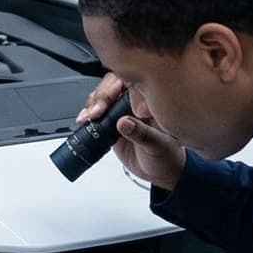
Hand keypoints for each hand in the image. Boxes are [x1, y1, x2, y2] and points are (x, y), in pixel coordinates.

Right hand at [76, 75, 188, 189]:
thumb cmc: (167, 156)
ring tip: (89, 118)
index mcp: (151, 101)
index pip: (132, 81)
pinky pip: (96, 112)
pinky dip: (88, 115)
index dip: (118, 86)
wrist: (158, 171)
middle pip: (113, 85)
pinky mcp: (110, 122)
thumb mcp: (159, 146)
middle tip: (97, 112)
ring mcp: (121, 111)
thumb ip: (143, 134)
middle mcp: (135, 102)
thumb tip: (124, 123)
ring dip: (92, 105)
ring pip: (102, 97)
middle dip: (101, 96)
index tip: (110, 98)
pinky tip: (84, 121)